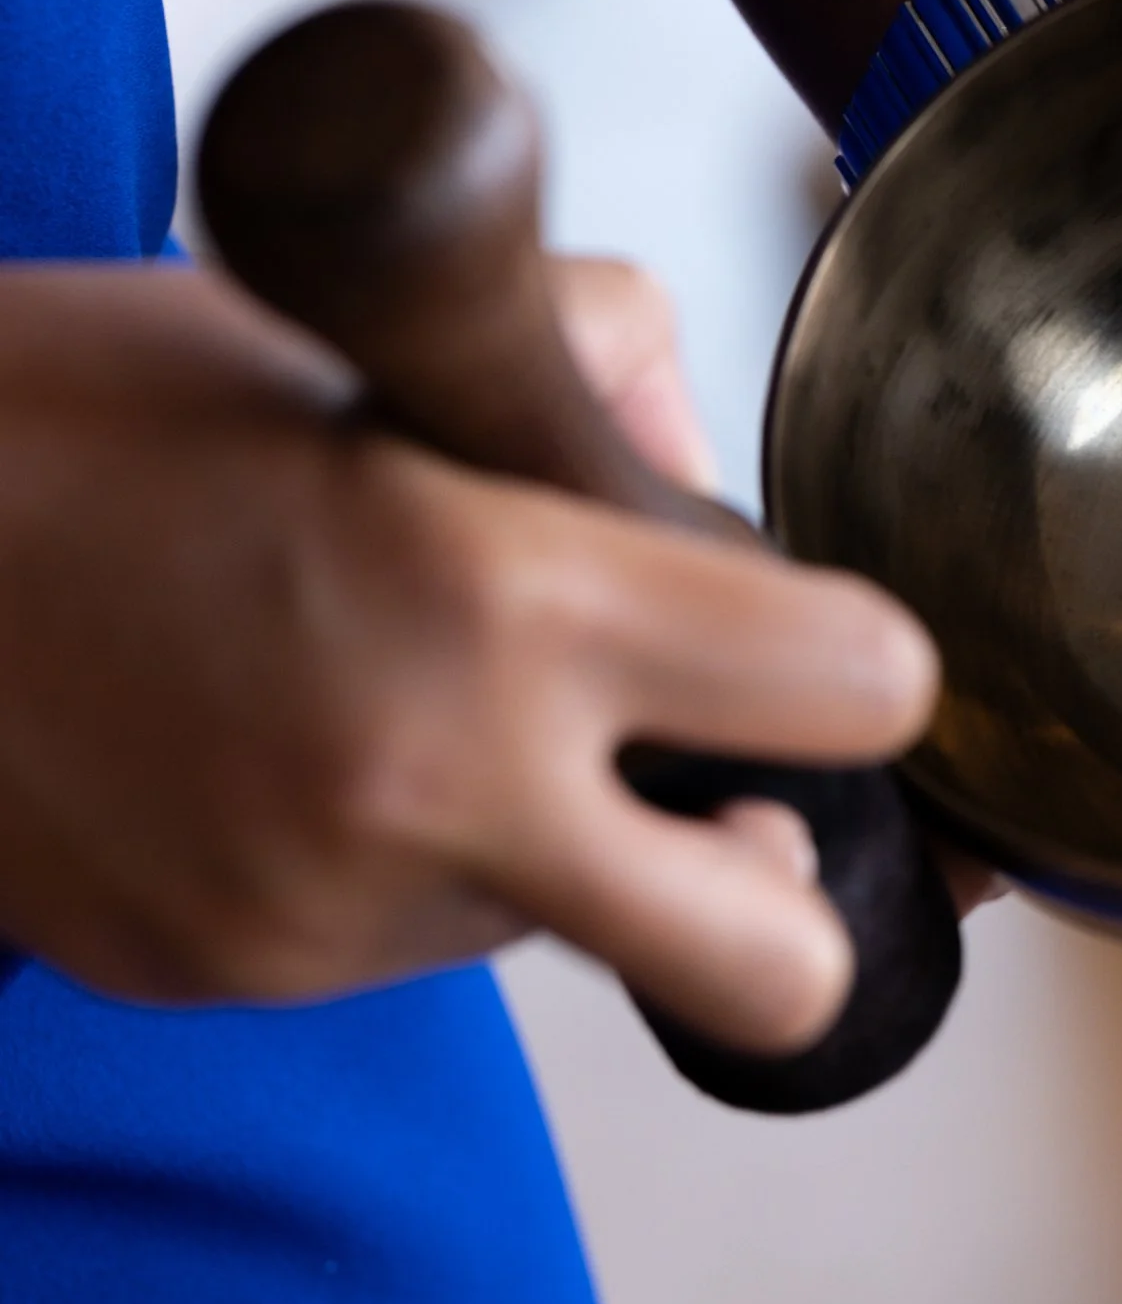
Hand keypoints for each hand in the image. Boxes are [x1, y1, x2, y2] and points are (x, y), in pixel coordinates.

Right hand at [0, 257, 935, 1046]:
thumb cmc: (77, 407)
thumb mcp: (352, 326)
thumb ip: (582, 364)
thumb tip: (694, 474)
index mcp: (496, 596)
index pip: (852, 689)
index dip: (861, 660)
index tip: (822, 641)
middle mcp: (432, 787)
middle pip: (780, 966)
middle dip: (790, 894)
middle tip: (725, 799)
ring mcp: (323, 916)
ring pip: (567, 943)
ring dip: (547, 851)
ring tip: (402, 706)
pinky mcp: (222, 977)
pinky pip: (401, 948)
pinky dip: (392, 867)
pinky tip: (286, 749)